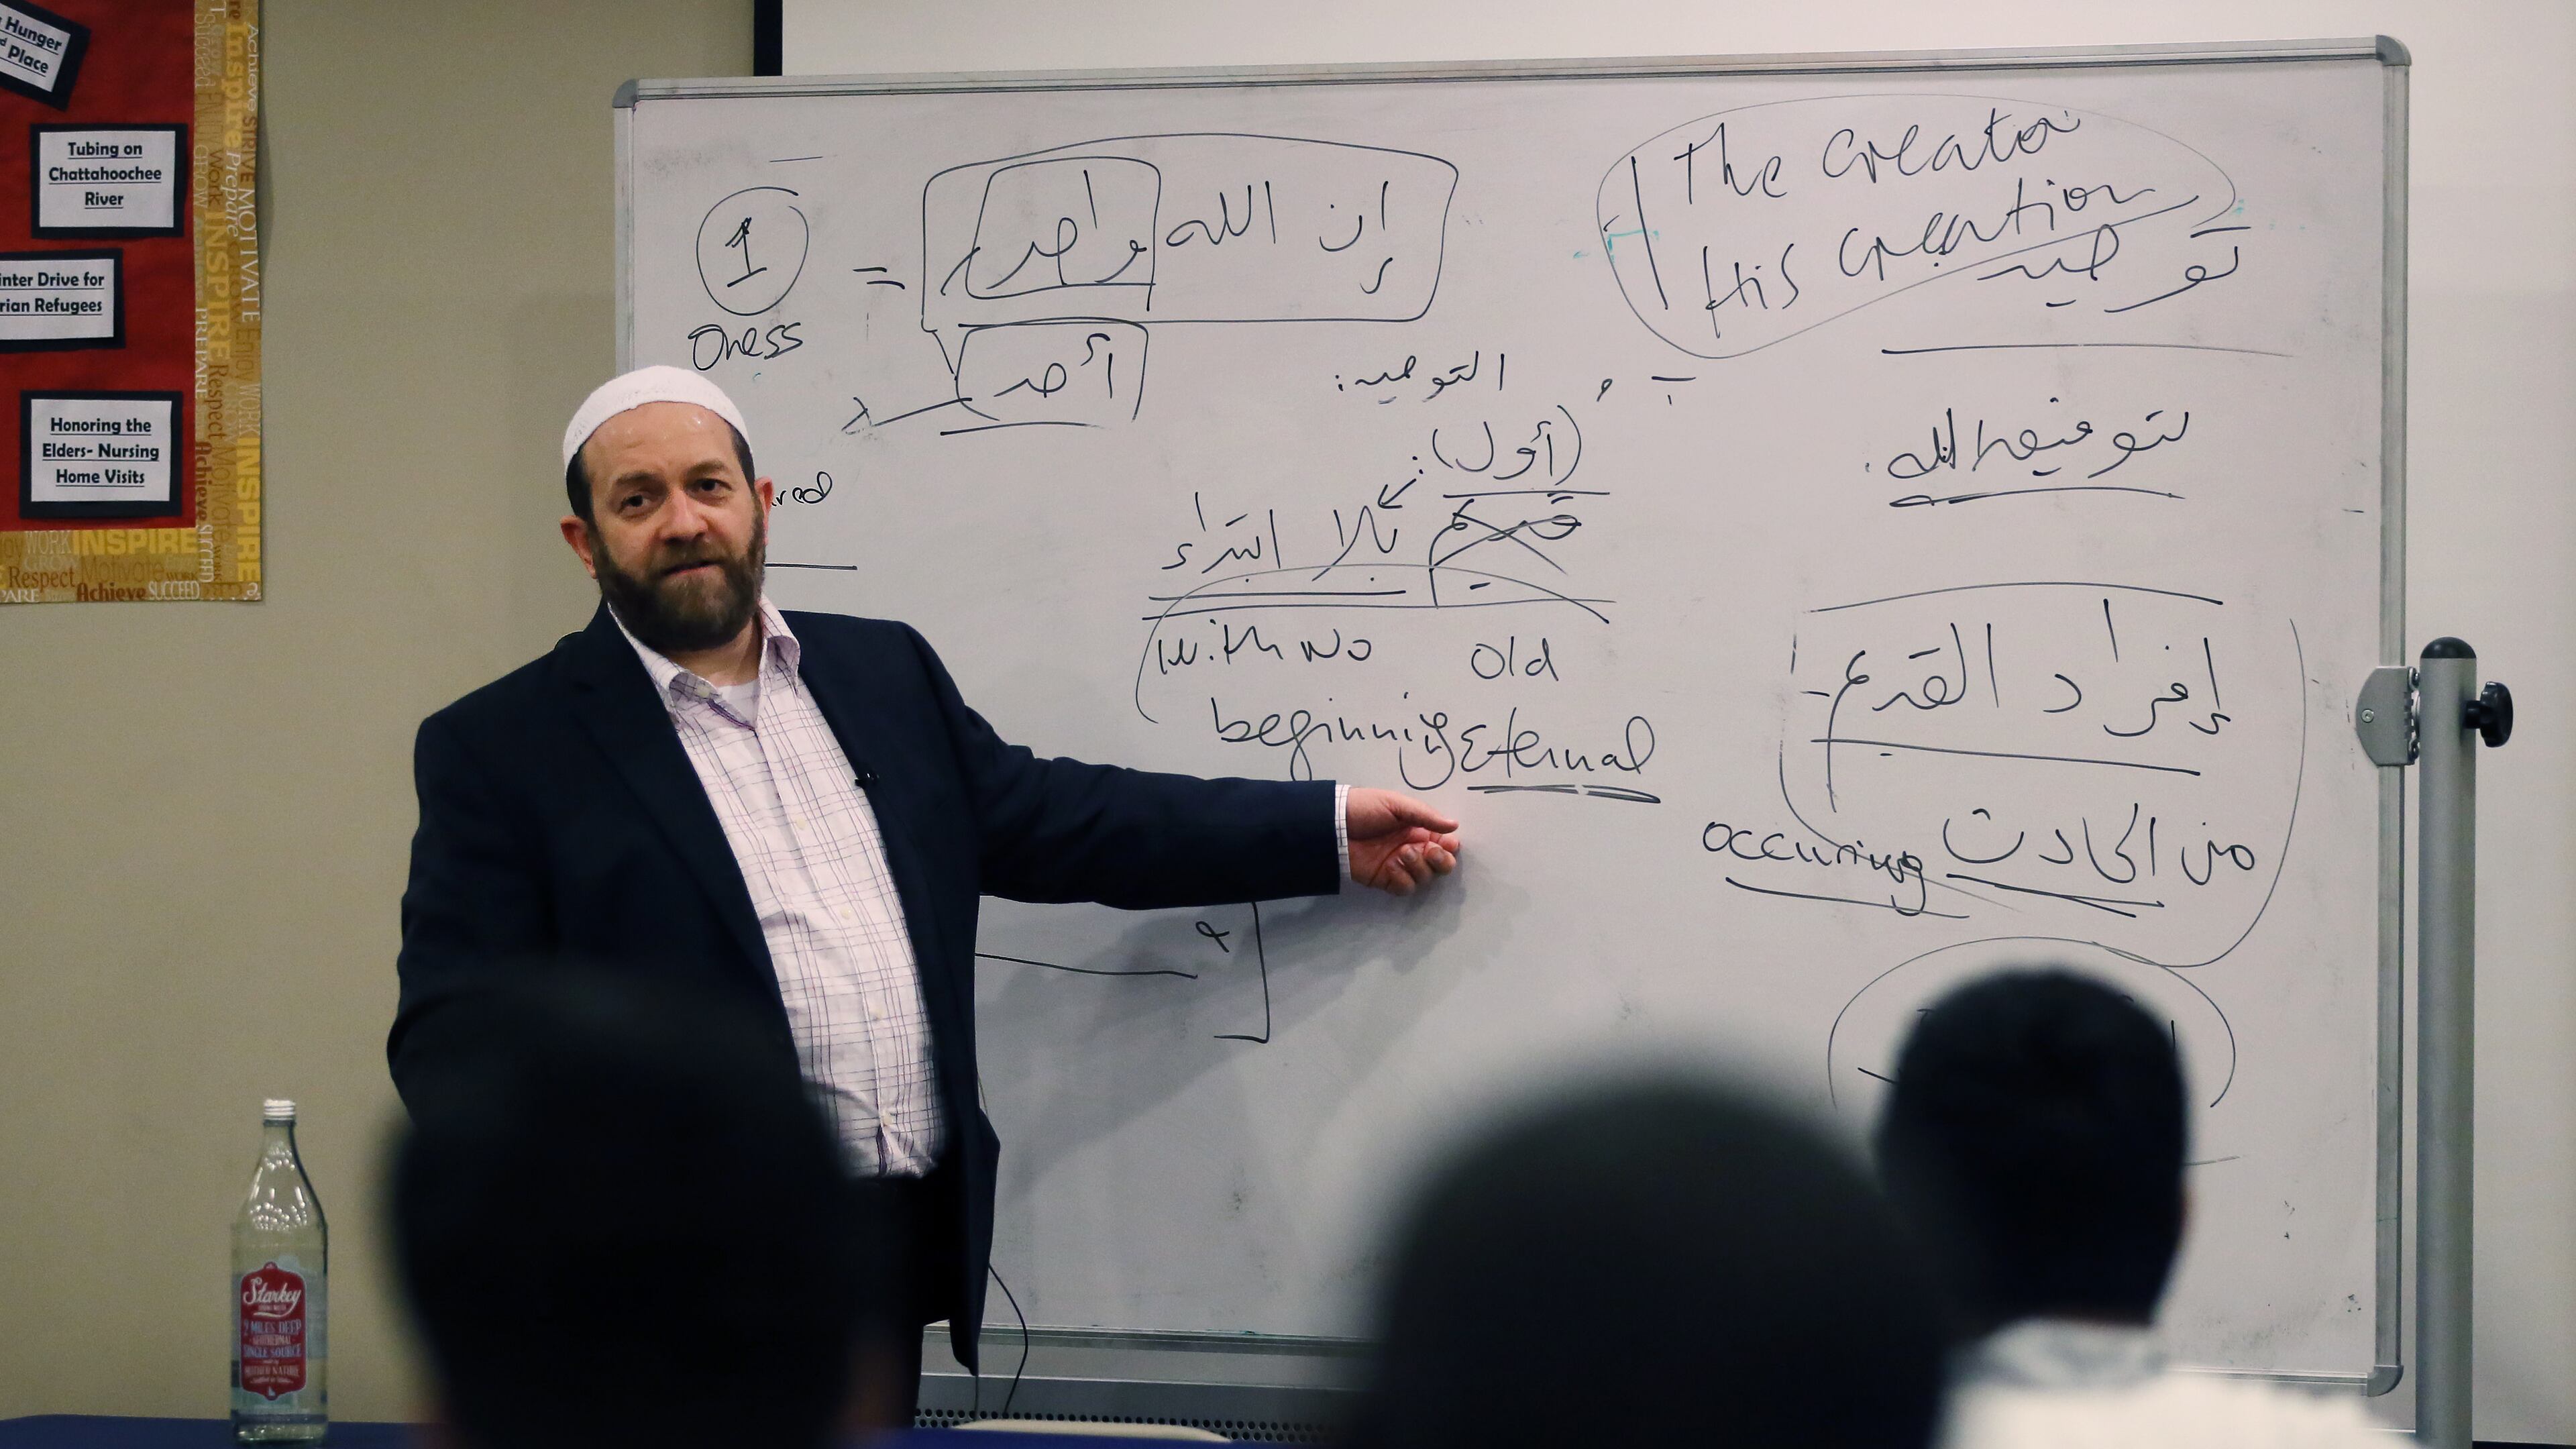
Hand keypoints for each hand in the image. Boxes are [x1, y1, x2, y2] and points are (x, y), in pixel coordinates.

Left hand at [1347, 787, 1461, 896]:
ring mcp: (1400, 866)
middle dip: (1441, 861)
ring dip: (1418, 867)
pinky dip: (1402, 879)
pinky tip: (1390, 866)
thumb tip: (1455, 825)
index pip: (1445, 844)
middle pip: (1441, 865)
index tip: (1445, 843)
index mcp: (1419, 830)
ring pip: (1425, 878)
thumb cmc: (1366, 809)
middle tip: (1428, 851)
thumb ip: (1426, 816)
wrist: (1335, 825)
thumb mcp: (1396, 804)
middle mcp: (1414, 849)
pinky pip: (1405, 887)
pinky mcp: (1386, 880)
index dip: (1449, 847)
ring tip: (1401, 853)